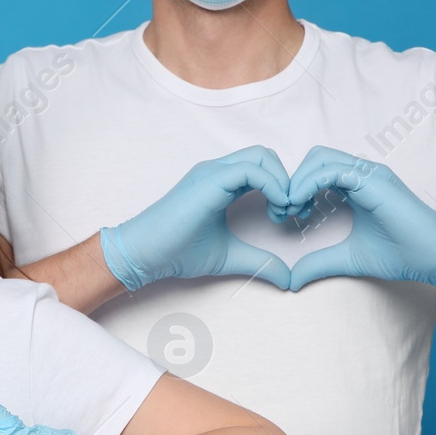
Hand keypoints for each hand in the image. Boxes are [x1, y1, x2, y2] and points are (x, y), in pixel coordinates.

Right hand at [100, 146, 293, 290]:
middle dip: (288, 180)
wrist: (145, 253)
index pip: (263, 168)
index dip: (283, 187)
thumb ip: (259, 262)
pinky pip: (250, 169)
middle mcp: (218, 172)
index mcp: (221, 183)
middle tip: (290, 211)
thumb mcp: (230, 257)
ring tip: (283, 211)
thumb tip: (288, 278)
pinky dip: (272, 184)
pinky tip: (276, 208)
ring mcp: (212, 173)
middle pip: (266, 156)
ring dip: (282, 181)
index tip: (289, 216)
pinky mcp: (209, 181)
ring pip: (261, 156)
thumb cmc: (177, 252)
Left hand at [281, 146, 435, 292]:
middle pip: (314, 158)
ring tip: (292, 209)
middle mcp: (362, 174)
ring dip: (298, 181)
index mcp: (356, 186)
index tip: (286, 215)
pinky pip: (333, 171)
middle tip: (284, 211)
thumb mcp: (349, 259)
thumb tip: (291, 279)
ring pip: (320, 159)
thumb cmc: (402, 254)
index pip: (316, 170)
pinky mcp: (375, 181)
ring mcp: (369, 174)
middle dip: (292, 181)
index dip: (295, 188)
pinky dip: (310, 184)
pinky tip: (302, 206)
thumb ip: (320, 263)